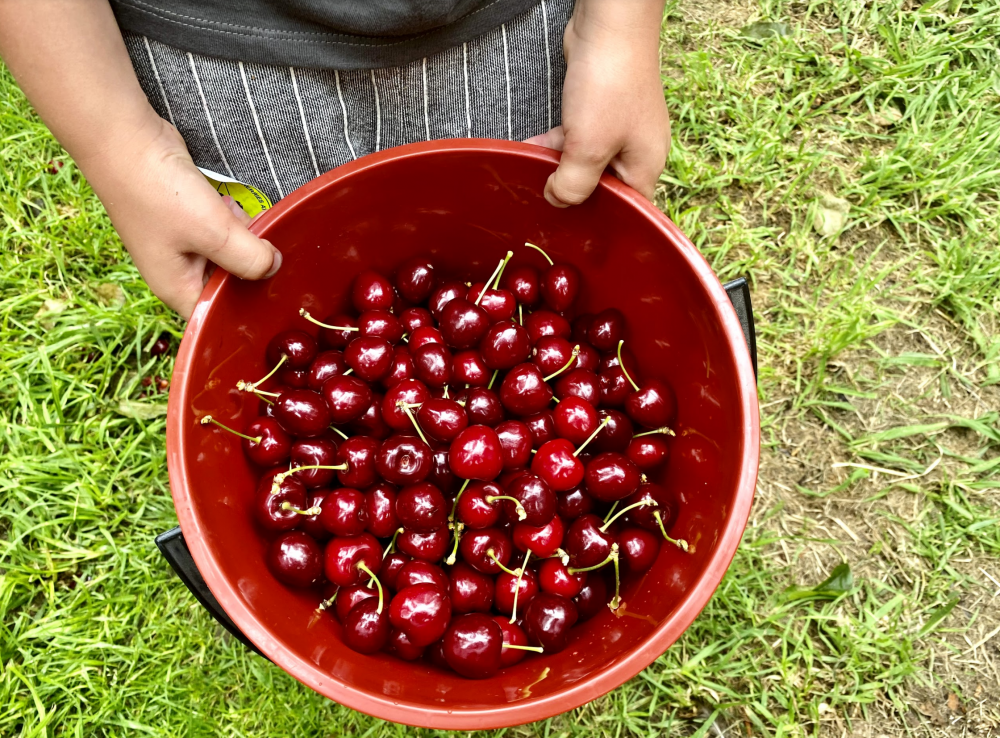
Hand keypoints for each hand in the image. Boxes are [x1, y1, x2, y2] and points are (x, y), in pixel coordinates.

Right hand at [85, 116, 280, 318]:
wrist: (126, 141)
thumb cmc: (158, 192)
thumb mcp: (214, 232)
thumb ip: (249, 258)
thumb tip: (274, 267)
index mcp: (177, 288)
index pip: (217, 316)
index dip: (245, 310)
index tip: (275, 295)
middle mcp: (179, 271)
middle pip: (228, 284)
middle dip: (250, 267)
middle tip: (267, 248)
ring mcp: (183, 244)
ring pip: (228, 254)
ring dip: (244, 240)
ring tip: (245, 221)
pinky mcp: (189, 218)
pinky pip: (222, 230)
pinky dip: (233, 222)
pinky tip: (232, 207)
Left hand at [525, 0, 668, 205]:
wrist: (609, 25)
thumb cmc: (609, 85)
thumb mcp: (588, 147)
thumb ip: (572, 184)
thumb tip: (557, 200)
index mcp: (645, 168)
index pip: (629, 212)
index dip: (602, 224)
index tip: (573, 232)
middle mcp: (636, 152)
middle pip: (603, 189)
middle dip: (573, 194)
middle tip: (544, 203)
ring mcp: (618, 130)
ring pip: (585, 163)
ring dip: (558, 167)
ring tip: (530, 175)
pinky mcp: (599, 111)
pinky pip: (577, 139)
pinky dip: (556, 145)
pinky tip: (530, 148)